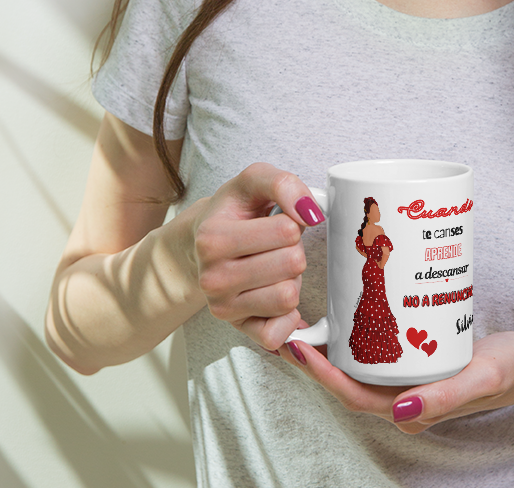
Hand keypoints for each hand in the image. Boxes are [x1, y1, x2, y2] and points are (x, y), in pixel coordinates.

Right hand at [188, 163, 324, 351]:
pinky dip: (287, 315)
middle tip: (274, 245)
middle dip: (293, 249)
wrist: (202, 242)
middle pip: (293, 264)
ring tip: (272, 266)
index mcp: (212, 238)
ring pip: (289, 297)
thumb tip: (311, 212)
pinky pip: (277, 334)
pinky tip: (275, 294)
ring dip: (292, 279)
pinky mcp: (237, 329)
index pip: (287, 230)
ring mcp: (222, 307)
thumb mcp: (254, 180)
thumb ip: (284, 184)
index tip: (274, 220)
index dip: (292, 221)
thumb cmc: (234, 210)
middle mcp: (212, 278)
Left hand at [276, 331, 513, 430]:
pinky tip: (348, 312)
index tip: (298, 345)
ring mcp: (406, 382)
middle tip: (291, 324)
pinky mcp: (413, 363)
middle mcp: (401, 399)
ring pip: (359, 367)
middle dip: (317, 358)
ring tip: (309, 316)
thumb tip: (398, 412)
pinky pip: (376, 354)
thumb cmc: (505, 371)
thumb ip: (445, 398)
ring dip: (332, 346)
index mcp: (410, 410)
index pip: (352, 395)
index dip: (322, 374)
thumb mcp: (481, 379)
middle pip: (347, 381)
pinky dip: (357, 336)